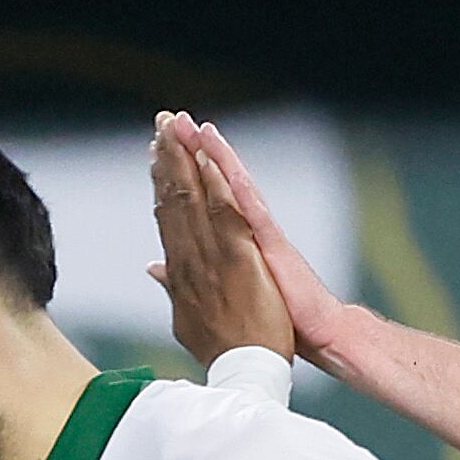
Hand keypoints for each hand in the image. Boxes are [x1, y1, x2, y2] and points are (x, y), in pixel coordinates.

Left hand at [159, 114, 361, 359]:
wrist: (306, 340)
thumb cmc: (264, 325)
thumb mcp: (209, 300)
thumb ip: (181, 278)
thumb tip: (157, 267)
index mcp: (219, 248)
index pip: (188, 204)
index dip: (169, 175)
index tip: (153, 148)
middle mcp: (238, 237)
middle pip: (205, 187)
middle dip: (184, 153)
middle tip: (168, 118)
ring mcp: (258, 240)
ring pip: (230, 191)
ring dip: (214, 157)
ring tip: (199, 127)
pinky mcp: (275, 252)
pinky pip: (255, 216)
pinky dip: (240, 191)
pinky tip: (228, 168)